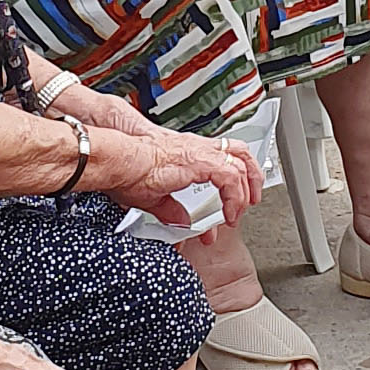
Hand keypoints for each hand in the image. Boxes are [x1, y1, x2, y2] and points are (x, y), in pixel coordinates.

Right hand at [103, 126, 261, 229]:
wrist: (118, 162)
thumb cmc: (126, 172)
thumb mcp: (154, 197)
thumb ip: (172, 210)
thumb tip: (182, 221)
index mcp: (187, 154)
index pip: (222, 157)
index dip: (234, 178)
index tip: (232, 202)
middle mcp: (196, 148)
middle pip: (239, 151)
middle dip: (252, 176)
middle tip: (252, 199)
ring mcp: (200, 152)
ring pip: (241, 162)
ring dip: (247, 189)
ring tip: (243, 210)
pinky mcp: (200, 161)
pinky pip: (231, 177)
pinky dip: (235, 197)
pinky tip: (229, 214)